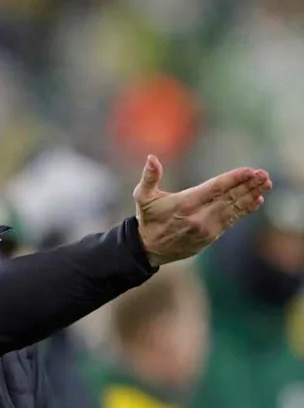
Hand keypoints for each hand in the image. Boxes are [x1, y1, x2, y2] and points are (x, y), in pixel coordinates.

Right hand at [135, 154, 271, 266]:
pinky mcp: (210, 237)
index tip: (250, 170)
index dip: (234, 179)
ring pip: (233, 209)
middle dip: (248, 185)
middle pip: (229, 198)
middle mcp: (199, 217)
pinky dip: (244, 211)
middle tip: (264, 174)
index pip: (215, 189)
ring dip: (251, 196)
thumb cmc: (147, 219)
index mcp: (185, 204)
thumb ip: (149, 177)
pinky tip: (256, 201)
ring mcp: (206, 229)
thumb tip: (151, 158)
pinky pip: (231, 221)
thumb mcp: (142, 197)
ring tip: (266, 184)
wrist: (148, 249)